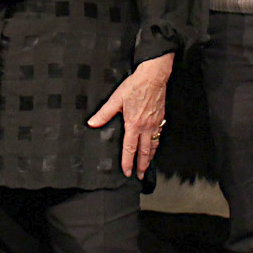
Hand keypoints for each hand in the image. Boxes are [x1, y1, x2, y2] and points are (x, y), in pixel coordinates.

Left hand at [87, 52, 173, 177]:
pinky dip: (156, 145)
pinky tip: (154, 146)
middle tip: (139, 175)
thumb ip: (104, 113)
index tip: (127, 171)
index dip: (128, 162)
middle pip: (144, 152)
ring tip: (147, 166)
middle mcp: (146, 127)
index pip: (130, 148)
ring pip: (153, 145)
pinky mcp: (160, 118)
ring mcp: (155, 123)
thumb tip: (92, 123)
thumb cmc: (136, 86)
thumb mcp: (116, 99)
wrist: (153, 77)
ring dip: (150, 158)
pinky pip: (159, 136)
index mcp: (134, 124)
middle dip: (141, 166)